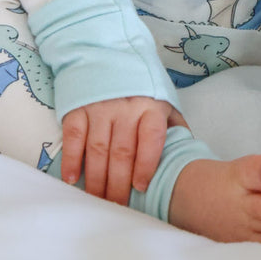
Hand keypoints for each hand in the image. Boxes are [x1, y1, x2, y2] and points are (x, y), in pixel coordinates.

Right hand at [61, 96, 186, 203]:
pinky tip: (72, 178)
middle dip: (119, 184)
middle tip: (116, 207)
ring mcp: (98, 107)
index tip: (140, 188)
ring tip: (97, 200)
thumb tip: (188, 157)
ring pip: (98, 149)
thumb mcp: (163, 98)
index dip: (145, 166)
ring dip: (96, 179)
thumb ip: (174, 126)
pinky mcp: (77, 107)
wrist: (105, 52)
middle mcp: (124, 107)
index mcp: (150, 107)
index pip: (150, 140)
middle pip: (122, 152)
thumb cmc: (138, 84)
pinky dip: (72, 160)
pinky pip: (74, 137)